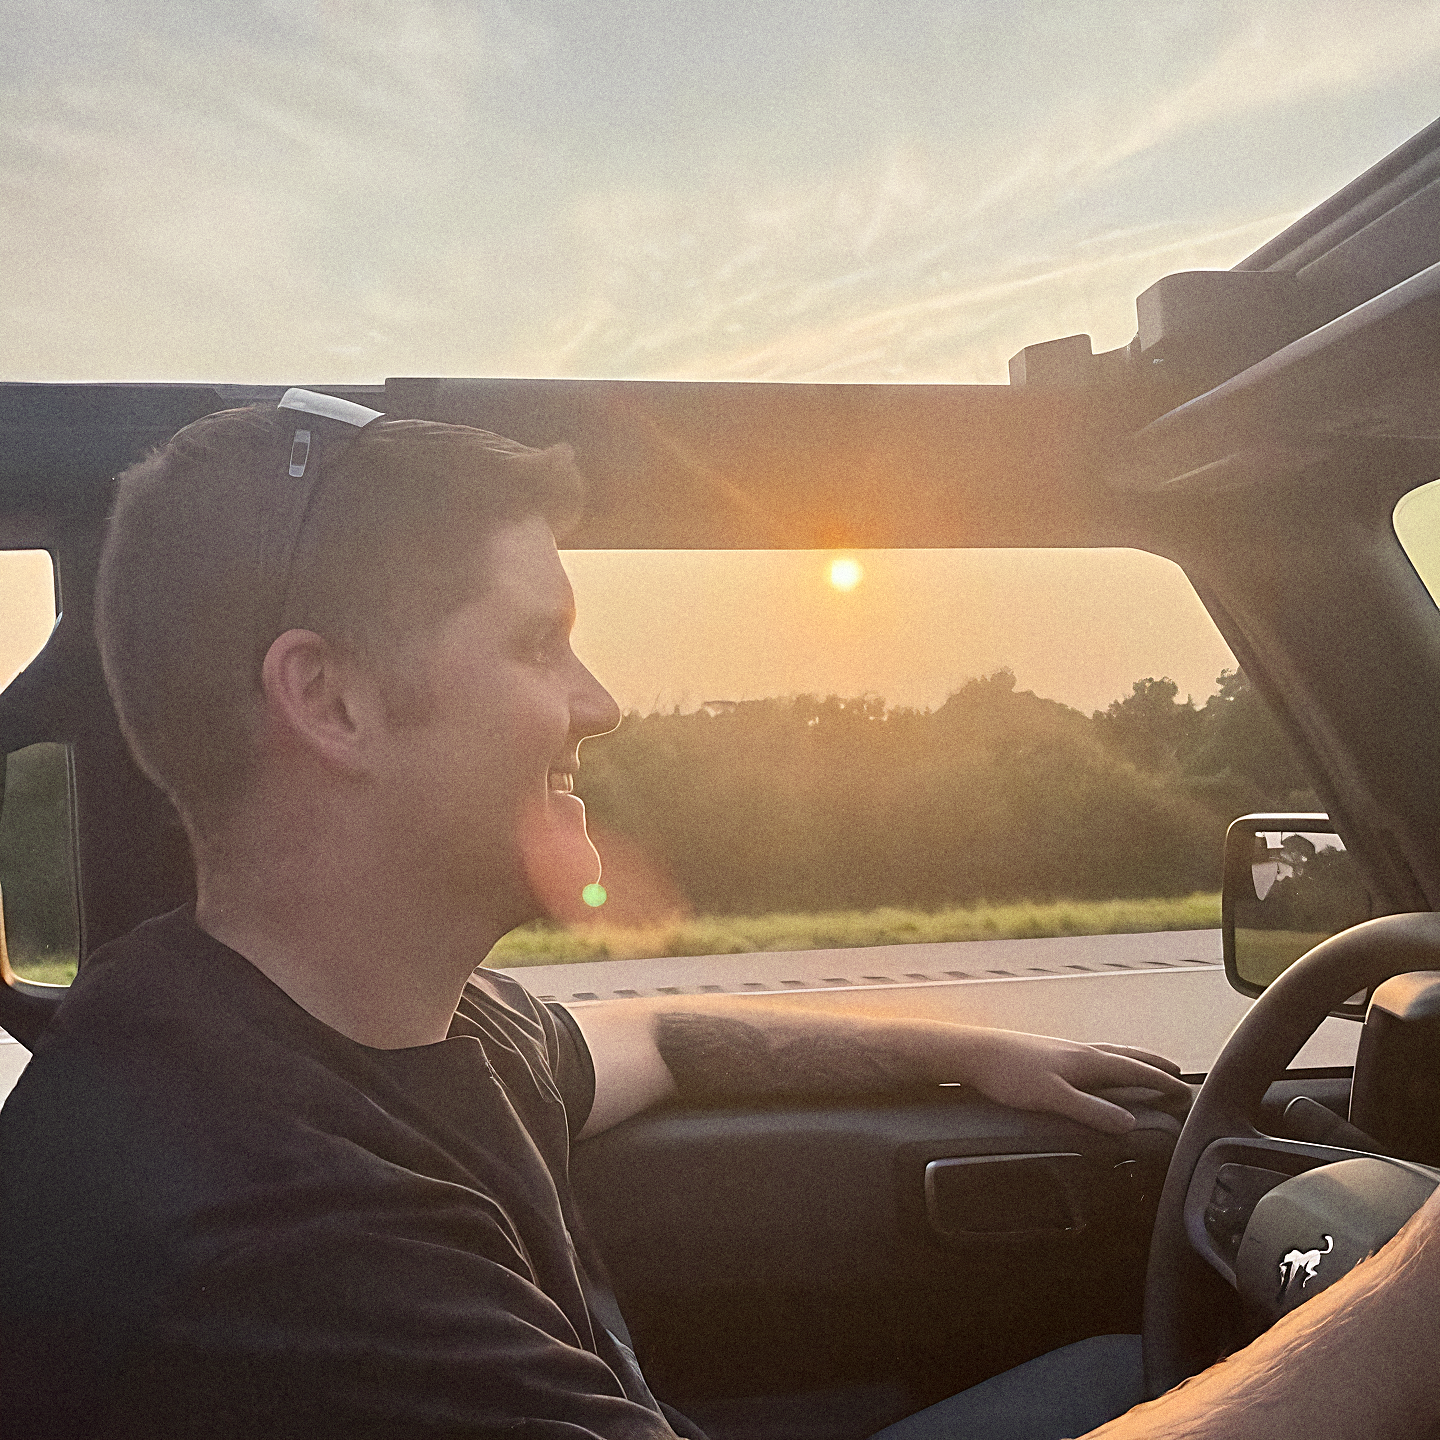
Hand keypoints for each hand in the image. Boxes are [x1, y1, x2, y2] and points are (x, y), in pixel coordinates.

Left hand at [949, 1028, 1192, 1133]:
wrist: (974, 1052)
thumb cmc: (1010, 1073)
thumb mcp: (1054, 1098)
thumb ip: (1092, 1112)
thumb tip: (1130, 1124)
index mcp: (1088, 1061)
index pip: (1136, 1071)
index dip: (1162, 1082)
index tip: (1186, 1092)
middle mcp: (1081, 1051)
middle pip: (1127, 1057)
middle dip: (1153, 1065)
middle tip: (1176, 1073)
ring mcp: (1064, 1050)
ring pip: (1109, 1054)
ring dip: (1131, 1061)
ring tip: (1142, 1067)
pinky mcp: (1048, 1054)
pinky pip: (1092, 1057)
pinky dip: (1108, 1062)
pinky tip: (1095, 1070)